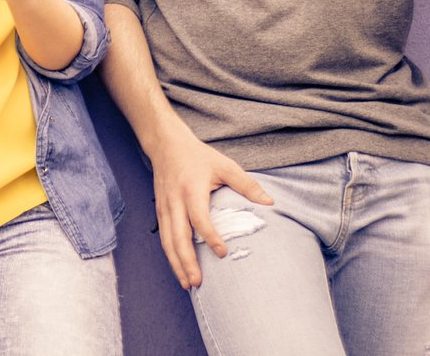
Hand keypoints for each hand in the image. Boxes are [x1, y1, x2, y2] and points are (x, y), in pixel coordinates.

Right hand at [149, 129, 275, 288]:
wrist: (165, 145)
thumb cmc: (198, 156)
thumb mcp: (224, 165)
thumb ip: (246, 184)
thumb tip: (270, 203)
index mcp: (191, 189)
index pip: (198, 217)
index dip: (209, 236)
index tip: (222, 252)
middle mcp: (175, 201)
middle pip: (178, 236)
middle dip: (186, 261)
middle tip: (198, 282)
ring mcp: (164, 207)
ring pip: (168, 241)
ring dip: (177, 264)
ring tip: (188, 284)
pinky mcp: (160, 211)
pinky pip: (164, 237)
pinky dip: (171, 256)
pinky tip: (180, 269)